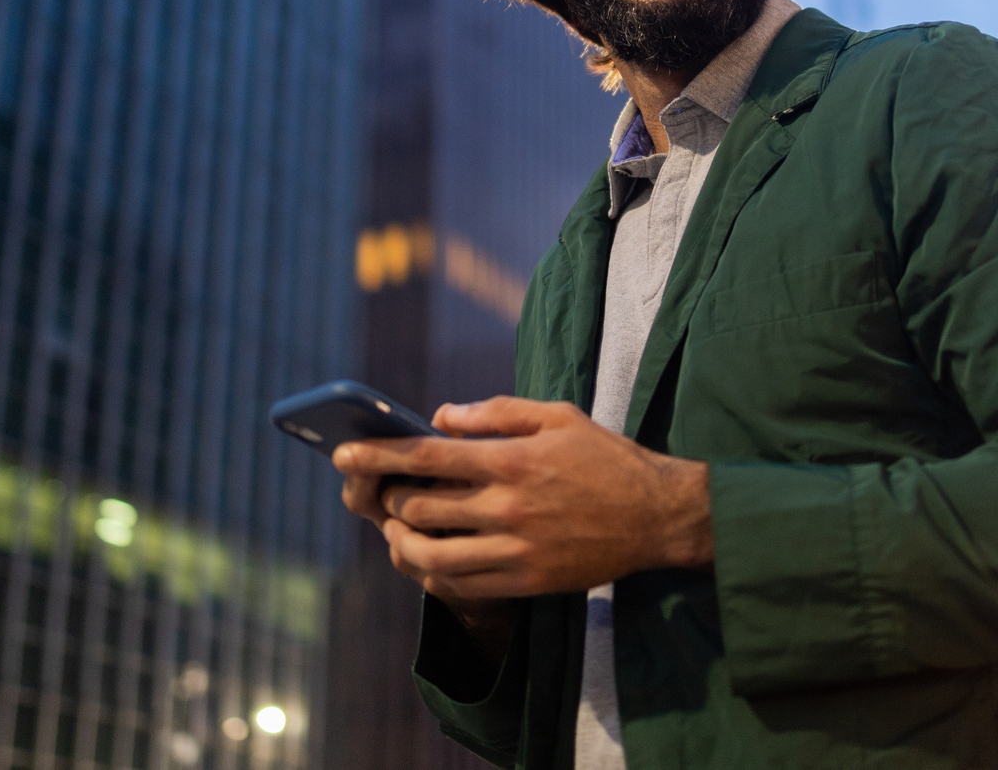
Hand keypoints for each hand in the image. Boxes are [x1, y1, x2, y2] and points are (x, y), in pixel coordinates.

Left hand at [333, 396, 712, 605]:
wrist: (655, 516)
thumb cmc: (605, 458)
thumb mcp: (558, 417)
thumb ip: (497, 412)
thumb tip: (441, 415)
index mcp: (513, 460)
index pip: (427, 456)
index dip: (378, 455)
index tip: (342, 453)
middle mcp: (509, 506)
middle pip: (419, 508)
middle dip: (388, 499)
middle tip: (382, 492)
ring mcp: (517, 549)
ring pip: (430, 555)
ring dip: (401, 543)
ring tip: (397, 531)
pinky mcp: (527, 581)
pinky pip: (460, 585)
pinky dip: (431, 573)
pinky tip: (427, 559)